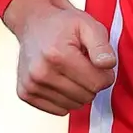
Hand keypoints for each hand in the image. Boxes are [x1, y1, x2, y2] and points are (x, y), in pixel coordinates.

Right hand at [5, 0, 115, 115]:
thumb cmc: (62, 24)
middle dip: (91, 82)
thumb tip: (107, 64)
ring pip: (74, 106)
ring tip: (70, 71)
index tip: (97, 63)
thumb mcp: (88, 25)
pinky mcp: (25, 94)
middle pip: (87, 97)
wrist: (33, 22)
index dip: (104, 74)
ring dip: (78, 91)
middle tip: (82, 65)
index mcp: (58, 55)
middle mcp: (41, 73)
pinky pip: (59, 110)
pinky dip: (64, 98)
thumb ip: (101, 45)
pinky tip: (59, 79)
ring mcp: (31, 85)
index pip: (97, 83)